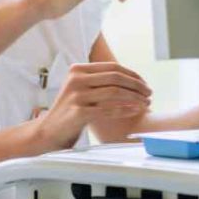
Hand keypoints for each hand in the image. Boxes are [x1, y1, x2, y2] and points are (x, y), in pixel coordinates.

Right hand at [35, 62, 152, 148]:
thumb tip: (132, 79)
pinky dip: (125, 110)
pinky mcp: (78, 112)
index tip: (144, 84)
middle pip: (115, 77)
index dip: (132, 75)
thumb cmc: (70, 111)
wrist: (49, 132)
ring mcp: (76, 95)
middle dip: (137, 85)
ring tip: (146, 103)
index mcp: (77, 70)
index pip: (112, 67)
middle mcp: (76, 79)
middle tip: (149, 93)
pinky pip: (108, 110)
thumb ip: (99, 81)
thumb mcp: (80, 89)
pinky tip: (135, 111)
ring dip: (135, 98)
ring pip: (115, 92)